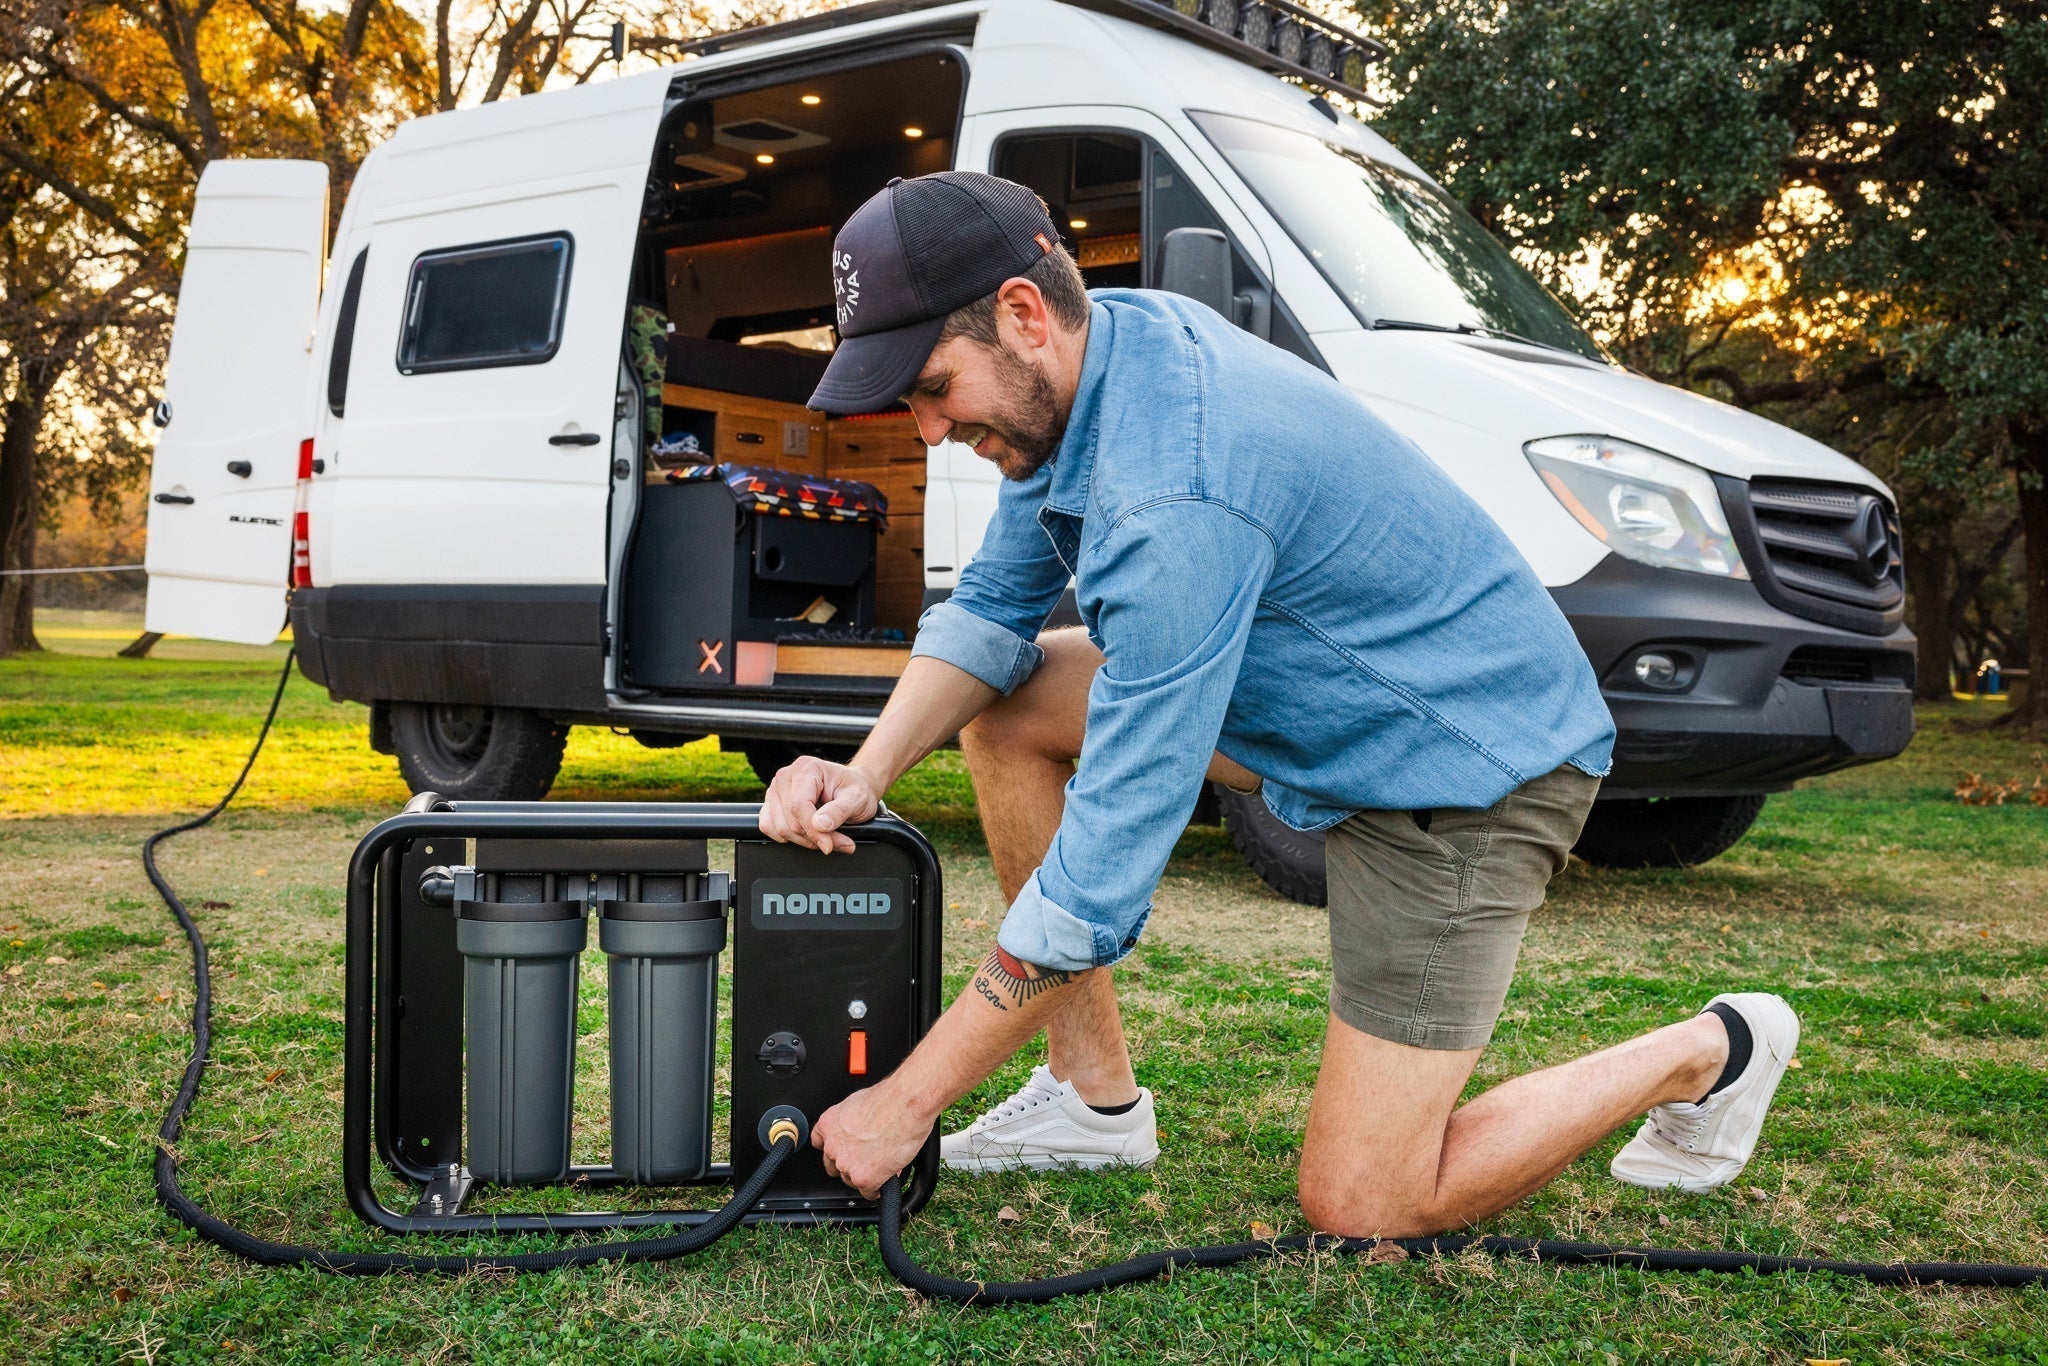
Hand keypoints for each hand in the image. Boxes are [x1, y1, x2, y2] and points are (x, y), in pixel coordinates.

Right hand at [758, 755, 881, 853]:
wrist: (851, 788)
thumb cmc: (854, 790)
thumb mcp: (857, 799)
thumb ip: (839, 811)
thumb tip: (819, 824)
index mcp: (806, 768)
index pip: (799, 806)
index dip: (813, 831)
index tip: (829, 846)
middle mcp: (786, 776)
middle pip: (790, 821)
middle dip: (814, 838)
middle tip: (837, 842)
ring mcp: (775, 789)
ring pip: (780, 828)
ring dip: (803, 840)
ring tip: (826, 837)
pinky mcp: (771, 803)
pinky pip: (768, 827)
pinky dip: (788, 838)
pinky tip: (807, 834)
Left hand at [812, 1080, 933, 1198]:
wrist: (906, 1106)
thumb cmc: (890, 1099)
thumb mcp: (860, 1102)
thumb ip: (853, 1121)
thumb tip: (859, 1130)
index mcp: (829, 1124)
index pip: (819, 1142)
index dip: (834, 1147)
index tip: (843, 1149)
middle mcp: (833, 1145)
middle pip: (833, 1165)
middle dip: (848, 1163)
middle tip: (866, 1157)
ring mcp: (846, 1164)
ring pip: (850, 1180)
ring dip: (863, 1175)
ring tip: (881, 1164)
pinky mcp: (864, 1179)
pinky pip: (868, 1192)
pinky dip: (877, 1189)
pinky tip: (886, 1179)